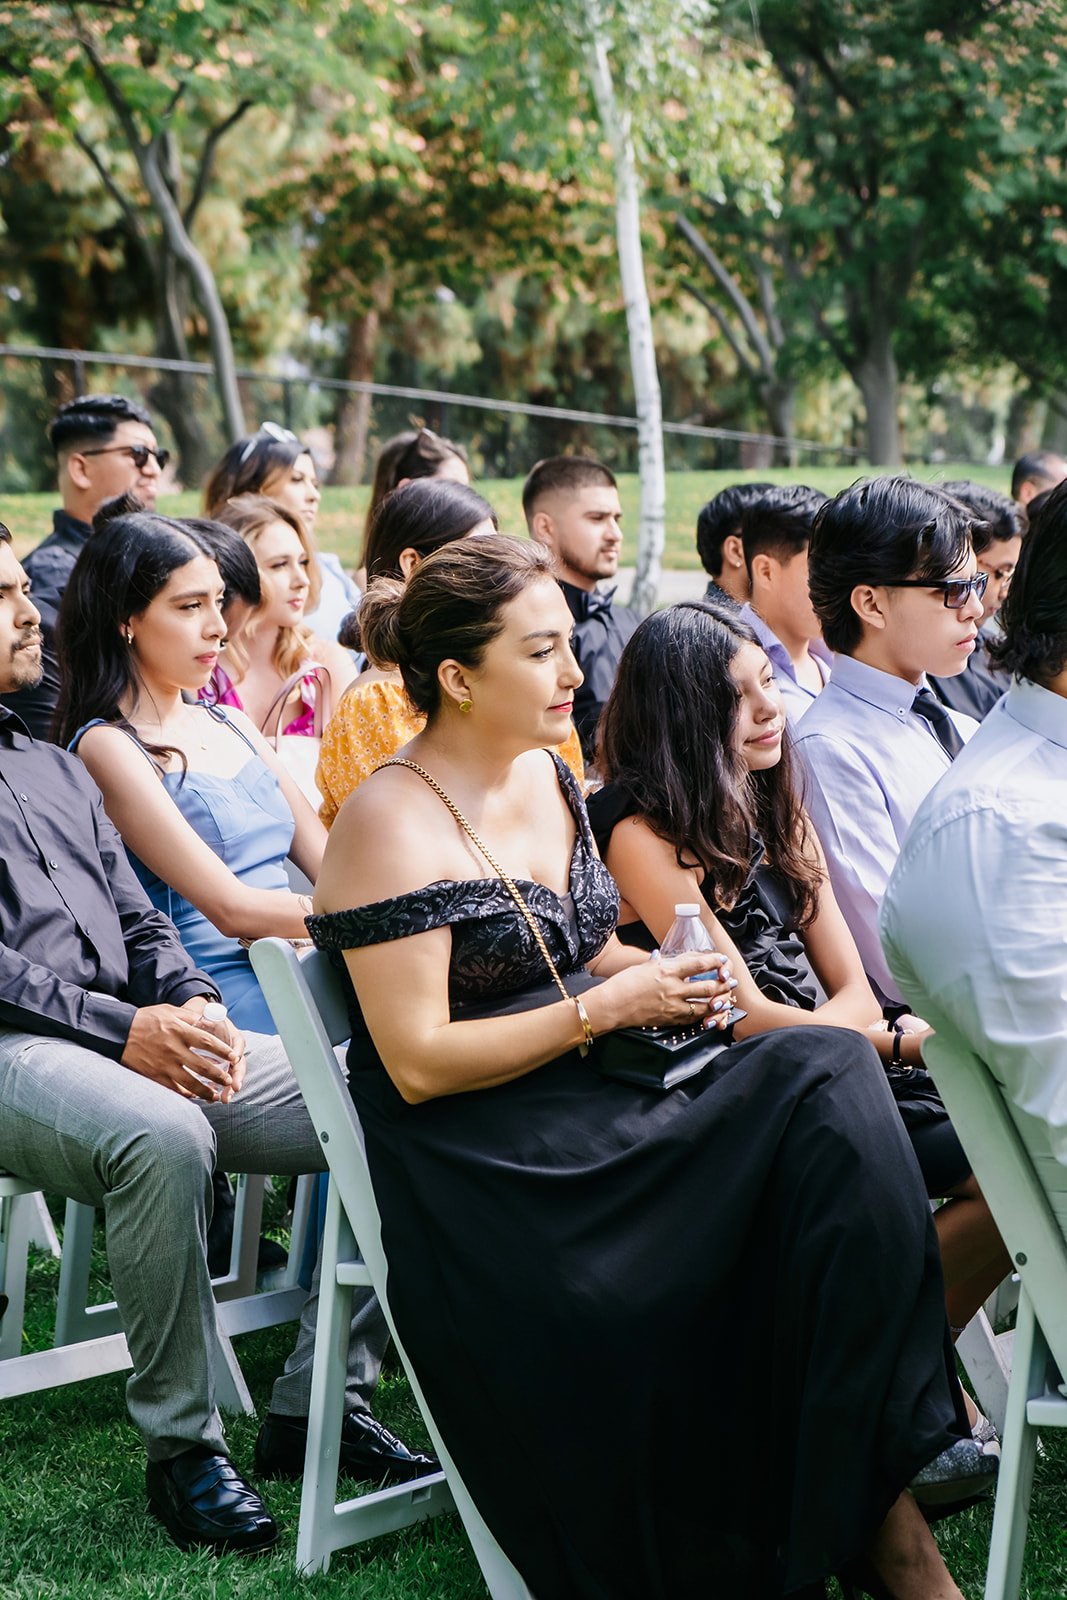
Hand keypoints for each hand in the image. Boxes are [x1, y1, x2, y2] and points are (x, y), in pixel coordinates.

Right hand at [121, 1000, 244, 1102]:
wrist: (119, 1032)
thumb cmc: (146, 1019)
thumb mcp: (169, 1011)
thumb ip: (189, 1018)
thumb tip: (208, 1022)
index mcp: (179, 1031)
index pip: (208, 1042)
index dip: (223, 1051)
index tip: (234, 1057)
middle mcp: (174, 1050)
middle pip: (202, 1067)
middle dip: (218, 1076)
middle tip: (228, 1081)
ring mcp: (164, 1065)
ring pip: (190, 1083)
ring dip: (205, 1091)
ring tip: (215, 1096)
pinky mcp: (154, 1076)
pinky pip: (173, 1089)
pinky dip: (185, 1095)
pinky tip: (193, 1097)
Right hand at [592, 950, 736, 1033]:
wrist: (612, 1005)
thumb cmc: (624, 983)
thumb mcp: (645, 966)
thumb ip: (664, 963)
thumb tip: (677, 958)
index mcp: (666, 970)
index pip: (698, 964)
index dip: (714, 961)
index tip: (722, 960)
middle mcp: (673, 988)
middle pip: (707, 986)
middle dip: (723, 984)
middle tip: (731, 981)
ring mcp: (672, 1006)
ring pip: (704, 1005)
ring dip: (718, 1001)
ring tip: (726, 999)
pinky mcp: (669, 1019)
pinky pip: (693, 1018)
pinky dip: (704, 1015)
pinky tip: (710, 1013)